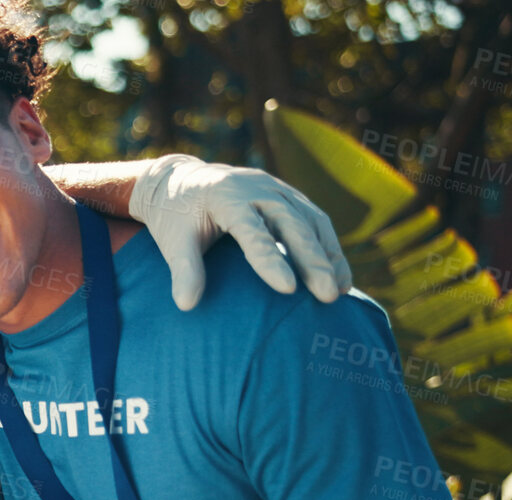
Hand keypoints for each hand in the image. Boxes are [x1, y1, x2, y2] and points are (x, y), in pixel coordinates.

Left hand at [129, 154, 352, 310]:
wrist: (180, 181)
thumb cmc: (175, 216)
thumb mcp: (173, 242)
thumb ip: (183, 270)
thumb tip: (186, 306)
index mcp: (226, 197)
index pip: (252, 231)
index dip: (270, 259)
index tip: (288, 289)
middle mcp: (256, 189)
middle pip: (292, 223)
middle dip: (312, 260)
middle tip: (326, 296)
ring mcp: (275, 188)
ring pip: (311, 220)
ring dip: (328, 255)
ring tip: (338, 291)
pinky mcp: (287, 194)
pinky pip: (314, 219)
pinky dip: (327, 246)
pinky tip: (337, 275)